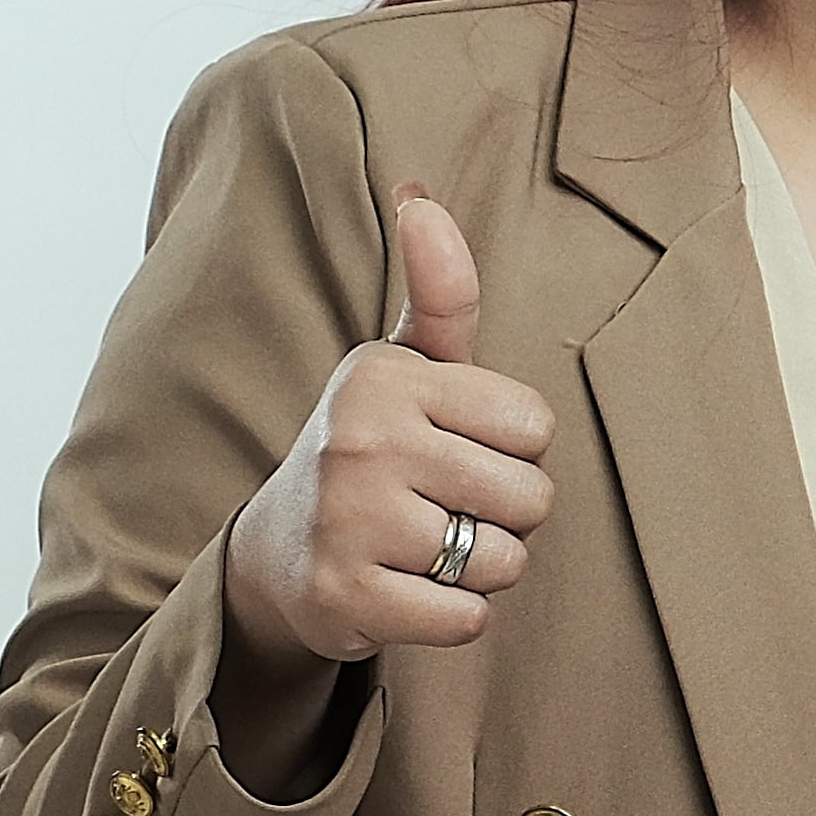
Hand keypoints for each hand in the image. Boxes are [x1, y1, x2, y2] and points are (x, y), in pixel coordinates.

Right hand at [224, 190, 556, 684]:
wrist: (279, 552)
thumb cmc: (371, 447)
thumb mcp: (403, 366)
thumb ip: (438, 293)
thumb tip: (419, 196)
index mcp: (385, 378)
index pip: (536, 427)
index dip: (513, 449)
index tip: (456, 447)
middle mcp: (360, 440)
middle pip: (531, 497)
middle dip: (504, 513)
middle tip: (441, 504)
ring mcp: (348, 520)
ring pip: (504, 561)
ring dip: (480, 568)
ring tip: (422, 545)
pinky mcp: (345, 596)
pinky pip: (467, 619)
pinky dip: (452, 616)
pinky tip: (405, 589)